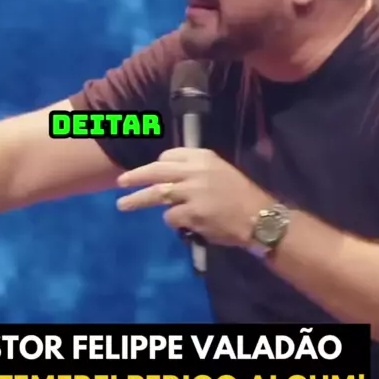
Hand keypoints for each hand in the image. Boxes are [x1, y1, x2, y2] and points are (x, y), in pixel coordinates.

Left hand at [116, 147, 271, 246]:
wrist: (258, 217)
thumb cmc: (240, 194)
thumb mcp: (219, 170)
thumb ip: (195, 169)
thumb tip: (167, 174)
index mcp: (202, 157)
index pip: (169, 155)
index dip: (157, 164)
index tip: (151, 171)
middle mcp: (195, 171)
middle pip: (156, 171)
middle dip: (135, 176)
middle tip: (121, 182)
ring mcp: (191, 193)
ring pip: (156, 194)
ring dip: (137, 200)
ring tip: (123, 205)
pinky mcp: (191, 214)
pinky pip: (170, 217)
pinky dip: (172, 220)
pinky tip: (184, 223)